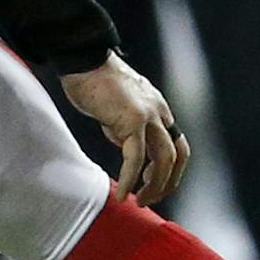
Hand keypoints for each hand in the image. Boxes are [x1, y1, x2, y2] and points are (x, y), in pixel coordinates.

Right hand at [61, 51, 189, 205]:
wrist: (82, 58)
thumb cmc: (91, 78)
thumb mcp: (114, 105)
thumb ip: (123, 124)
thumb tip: (122, 143)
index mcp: (158, 107)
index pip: (175, 144)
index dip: (170, 168)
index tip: (153, 182)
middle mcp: (159, 112)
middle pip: (176, 155)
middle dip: (167, 182)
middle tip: (150, 199)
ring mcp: (148, 116)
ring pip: (163, 160)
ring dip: (154, 186)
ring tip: (140, 201)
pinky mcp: (131, 121)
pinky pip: (135, 158)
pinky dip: (128, 178)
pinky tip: (120, 193)